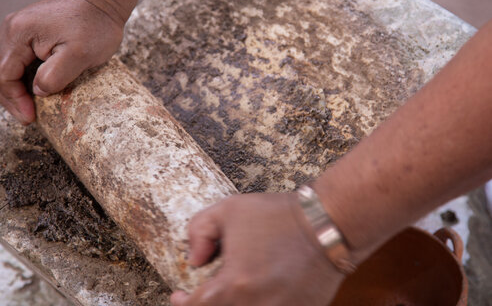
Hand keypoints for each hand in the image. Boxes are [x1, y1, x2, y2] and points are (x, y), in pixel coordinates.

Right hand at [0, 0, 124, 123]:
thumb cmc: (95, 26)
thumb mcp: (80, 55)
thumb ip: (55, 76)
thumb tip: (37, 91)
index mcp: (19, 33)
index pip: (3, 75)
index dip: (15, 99)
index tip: (31, 117)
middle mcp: (10, 28)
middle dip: (5, 97)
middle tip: (26, 116)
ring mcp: (15, 27)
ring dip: (4, 87)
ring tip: (23, 105)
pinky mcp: (24, 30)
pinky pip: (5, 57)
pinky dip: (10, 76)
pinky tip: (27, 88)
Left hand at [170, 193, 345, 305]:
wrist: (328, 224)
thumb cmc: (280, 216)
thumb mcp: (229, 210)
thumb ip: (199, 231)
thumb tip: (195, 258)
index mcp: (233, 285)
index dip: (182, 304)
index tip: (179, 297)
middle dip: (208, 304)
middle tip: (204, 296)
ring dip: (233, 304)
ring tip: (234, 291)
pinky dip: (259, 304)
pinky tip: (257, 294)